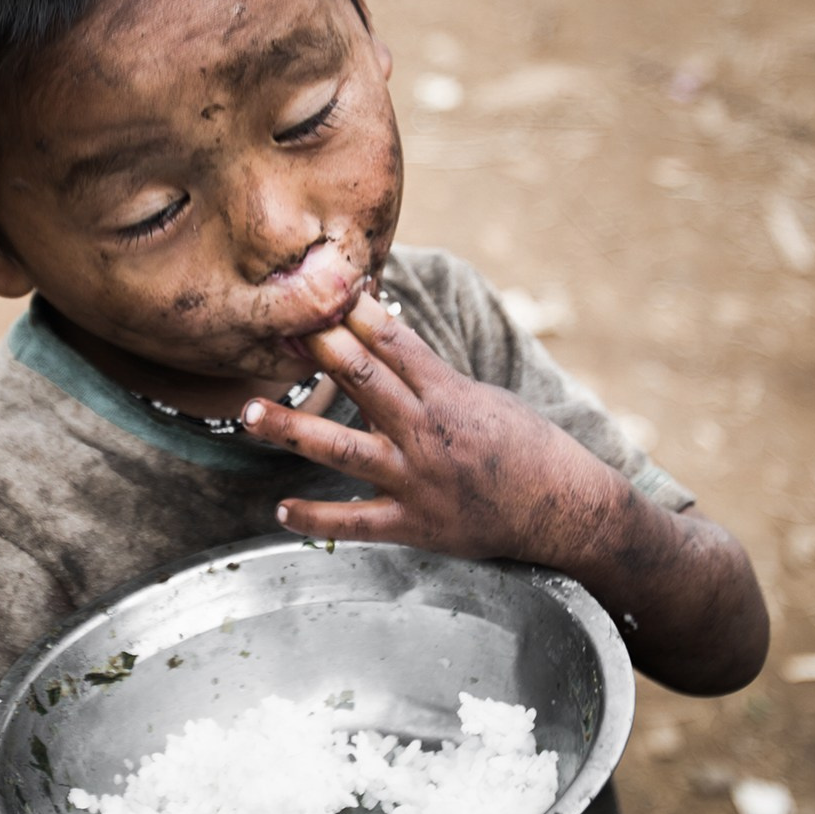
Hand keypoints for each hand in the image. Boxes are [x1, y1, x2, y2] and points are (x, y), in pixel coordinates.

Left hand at [240, 290, 608, 566]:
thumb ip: (431, 378)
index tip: (314, 289)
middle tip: (273, 328)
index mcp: (446, 392)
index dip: (349, 311)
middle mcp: (425, 431)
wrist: (566, 510)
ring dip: (291, 429)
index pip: (390, 339)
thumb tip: (386, 344)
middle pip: (361, 379)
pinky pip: (355, 523)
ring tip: (247, 413)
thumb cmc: (528, 447)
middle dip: (314, 350)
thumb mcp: (483, 397)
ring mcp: (416, 479)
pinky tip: (280, 510)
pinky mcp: (414, 524)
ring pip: (341, 449)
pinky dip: (315, 519)